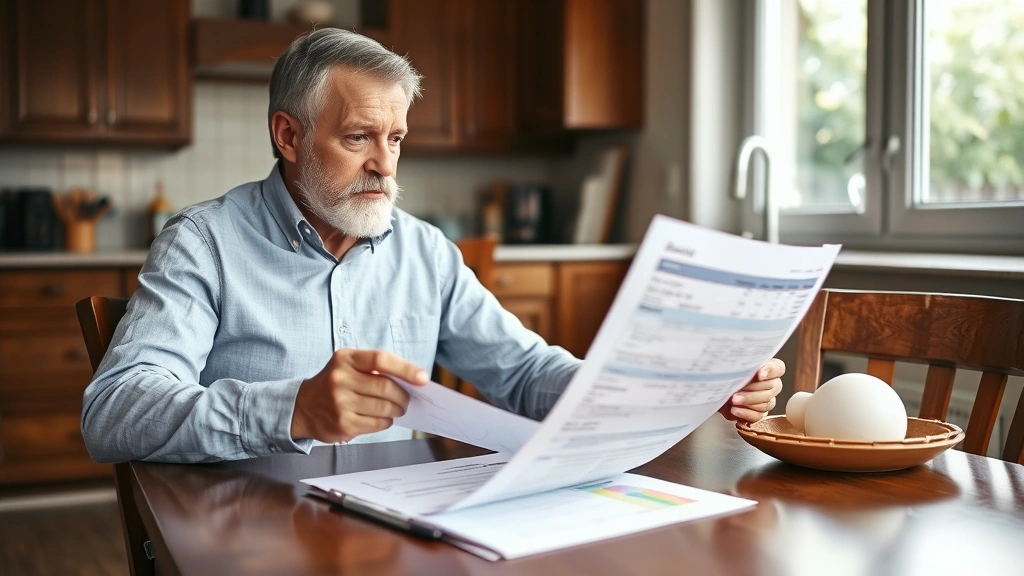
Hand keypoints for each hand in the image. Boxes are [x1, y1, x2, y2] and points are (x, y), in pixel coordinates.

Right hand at [291, 349, 427, 442]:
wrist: (303, 407)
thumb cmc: (334, 383)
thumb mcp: (348, 365)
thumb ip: (375, 369)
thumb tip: (412, 381)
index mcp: (346, 359)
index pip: (380, 360)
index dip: (405, 368)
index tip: (422, 378)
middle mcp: (340, 379)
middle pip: (386, 387)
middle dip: (403, 395)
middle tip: (408, 400)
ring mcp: (340, 403)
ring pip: (384, 408)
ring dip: (397, 410)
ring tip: (397, 408)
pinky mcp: (342, 423)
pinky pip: (377, 423)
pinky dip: (386, 421)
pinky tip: (383, 418)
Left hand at [719, 358, 784, 422]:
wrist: (717, 390)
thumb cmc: (727, 374)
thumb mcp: (732, 366)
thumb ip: (740, 364)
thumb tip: (738, 361)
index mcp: (769, 369)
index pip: (778, 368)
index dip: (770, 371)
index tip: (759, 374)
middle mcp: (772, 384)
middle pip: (771, 387)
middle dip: (753, 389)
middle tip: (738, 389)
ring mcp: (767, 400)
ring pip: (765, 403)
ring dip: (748, 401)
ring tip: (734, 400)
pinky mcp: (759, 413)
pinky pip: (758, 416)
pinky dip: (745, 413)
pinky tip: (735, 410)